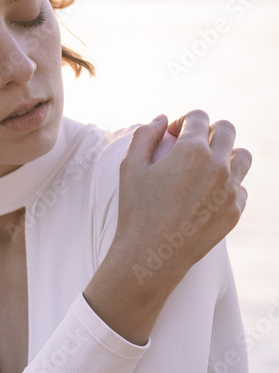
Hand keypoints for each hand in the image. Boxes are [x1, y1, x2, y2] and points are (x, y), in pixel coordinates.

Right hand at [114, 110, 250, 282]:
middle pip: (226, 130)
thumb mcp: (130, 167)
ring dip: (226, 154)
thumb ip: (145, 135)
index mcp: (192, 150)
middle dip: (208, 131)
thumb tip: (162, 120)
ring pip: (242, 156)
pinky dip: (228, 185)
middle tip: (192, 145)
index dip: (183, 121)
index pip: (199, 117)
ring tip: (207, 166)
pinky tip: (208, 194)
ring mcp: (230, 189)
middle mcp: (218, 166)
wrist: (151, 255)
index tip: (173, 134)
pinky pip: (241, 188)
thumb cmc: (136, 210)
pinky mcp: (235, 211)